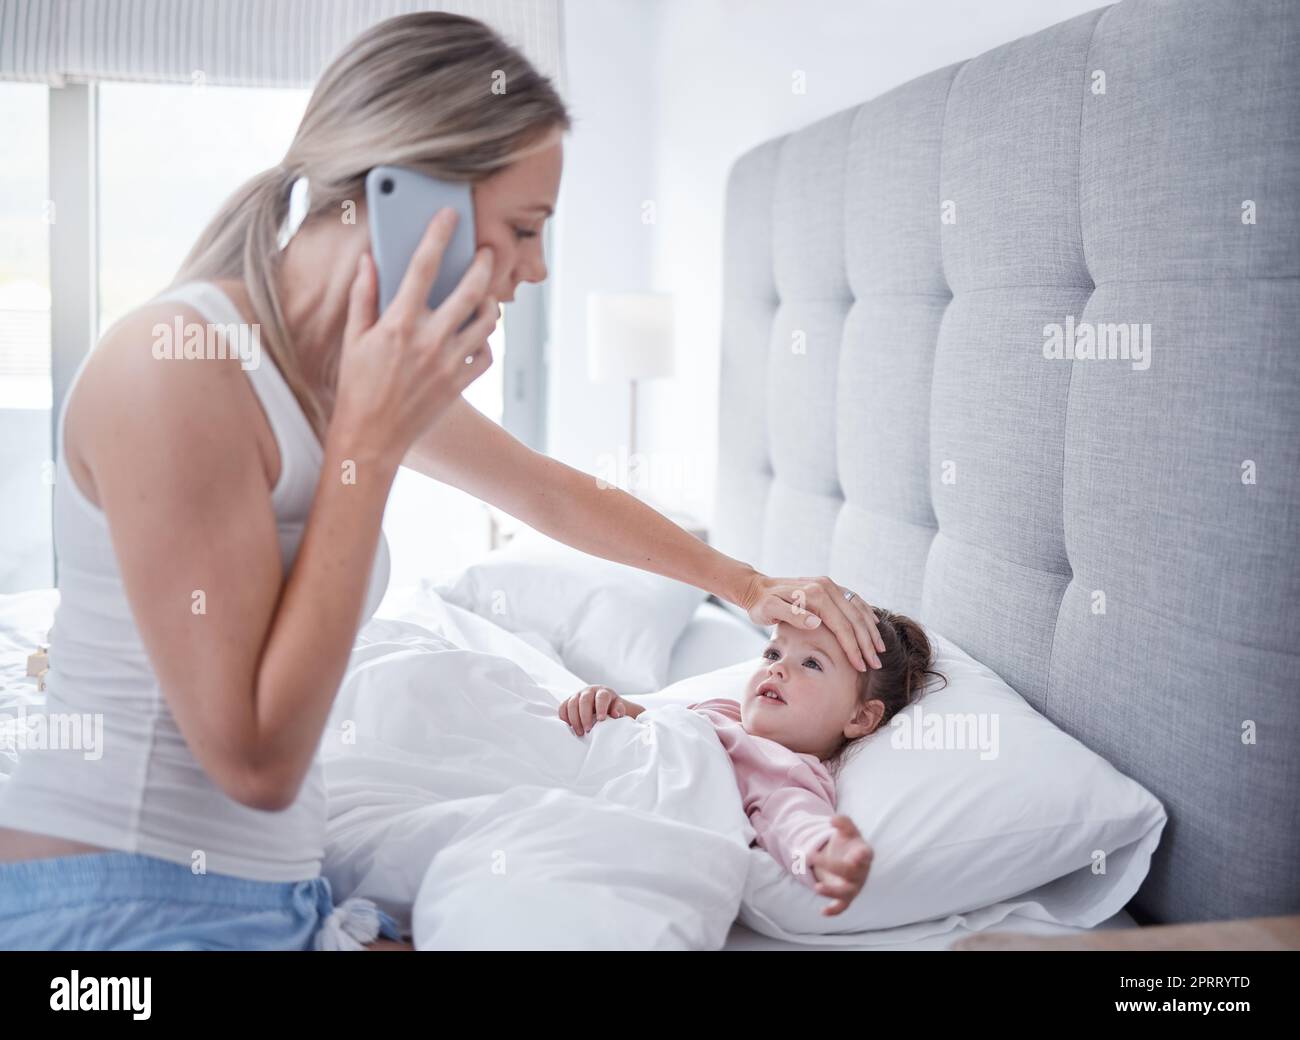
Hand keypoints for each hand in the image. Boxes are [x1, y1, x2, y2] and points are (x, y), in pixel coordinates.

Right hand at [331, 208, 497, 463]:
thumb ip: (364, 296)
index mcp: (399, 324)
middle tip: (487, 252)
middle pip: (470, 290)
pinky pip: (486, 355)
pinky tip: (476, 335)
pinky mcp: (460, 384)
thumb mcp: (353, 338)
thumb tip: (370, 259)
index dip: (439, 235)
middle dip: (484, 265)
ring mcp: (448, 364)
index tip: (450, 215)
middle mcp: (429, 341)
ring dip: (490, 303)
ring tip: (486, 295)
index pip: (422, 267)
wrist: (371, 438)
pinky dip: (486, 342)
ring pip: (487, 322)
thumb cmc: (357, 387)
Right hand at [558, 685, 639, 736]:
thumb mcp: (619, 708)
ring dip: (574, 719)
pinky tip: (569, 727)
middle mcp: (589, 691)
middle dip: (585, 716)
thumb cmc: (612, 708)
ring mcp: (578, 695)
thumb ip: (619, 710)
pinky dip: (564, 717)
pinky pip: (563, 707)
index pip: (601, 697)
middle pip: (584, 700)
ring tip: (579, 732)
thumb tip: (615, 714)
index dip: (601, 708)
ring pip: (571, 703)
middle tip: (587, 730)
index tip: (601, 720)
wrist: (604, 705)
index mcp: (603, 692)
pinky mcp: (569, 701)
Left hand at [739, 572, 885, 670]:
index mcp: (815, 595)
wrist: (757, 588)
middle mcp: (826, 586)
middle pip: (855, 618)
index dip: (853, 648)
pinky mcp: (829, 587)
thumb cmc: (762, 604)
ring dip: (870, 630)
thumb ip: (792, 616)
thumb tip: (816, 622)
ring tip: (880, 649)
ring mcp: (829, 585)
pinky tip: (873, 625)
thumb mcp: (770, 611)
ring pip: (858, 609)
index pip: (842, 626)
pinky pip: (854, 601)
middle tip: (876, 664)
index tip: (861, 666)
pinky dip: (865, 614)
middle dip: (867, 643)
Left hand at [810, 815, 873, 915]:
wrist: (847, 858)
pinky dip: (834, 911)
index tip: (856, 854)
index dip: (862, 856)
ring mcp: (855, 885)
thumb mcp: (846, 830)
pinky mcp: (846, 896)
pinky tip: (822, 912)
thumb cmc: (848, 842)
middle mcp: (861, 871)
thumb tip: (833, 820)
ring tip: (817, 887)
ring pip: (846, 892)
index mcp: (864, 853)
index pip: (866, 855)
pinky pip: (842, 906)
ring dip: (832, 891)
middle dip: (830, 864)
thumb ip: (842, 822)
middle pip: (849, 872)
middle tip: (811, 855)